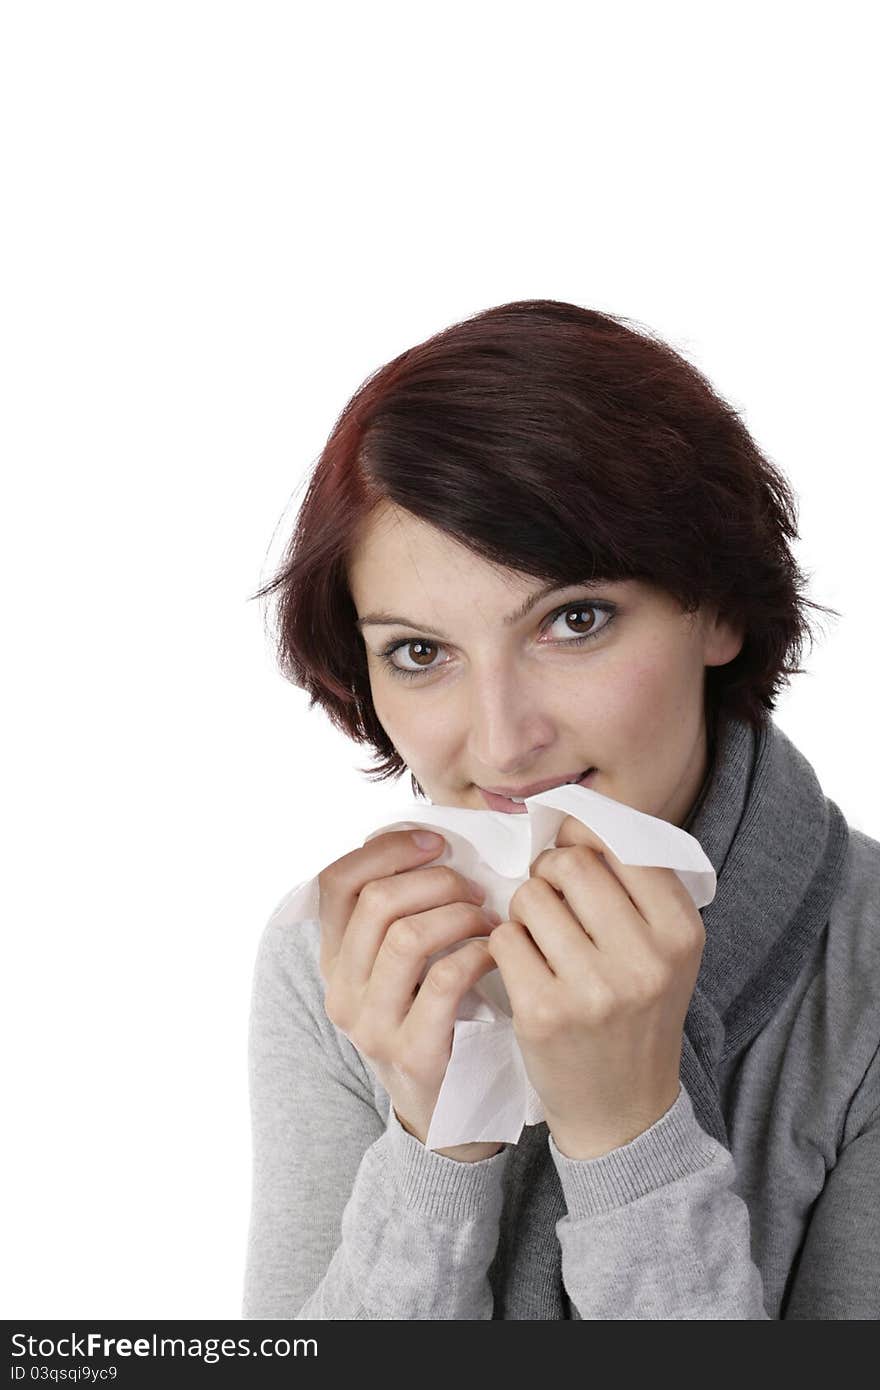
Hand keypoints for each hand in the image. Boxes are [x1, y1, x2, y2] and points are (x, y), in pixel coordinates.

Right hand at [316, 830, 504, 1161]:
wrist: (448, 1114)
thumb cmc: (438, 1020)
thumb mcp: (403, 968)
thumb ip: (402, 912)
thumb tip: (426, 840)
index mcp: (335, 961)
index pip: (337, 881)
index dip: (387, 849)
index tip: (435, 842)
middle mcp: (343, 992)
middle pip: (376, 902)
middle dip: (435, 880)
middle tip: (474, 887)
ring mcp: (373, 1026)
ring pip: (406, 936)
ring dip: (457, 914)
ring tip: (487, 918)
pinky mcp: (413, 1053)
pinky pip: (444, 981)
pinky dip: (477, 953)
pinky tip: (496, 951)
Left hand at [485, 815, 705, 1158]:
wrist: (623, 1113)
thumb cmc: (635, 1014)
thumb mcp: (662, 951)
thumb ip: (633, 888)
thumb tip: (571, 820)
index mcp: (681, 931)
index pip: (619, 844)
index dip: (583, 841)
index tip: (573, 859)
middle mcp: (646, 958)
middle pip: (570, 864)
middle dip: (546, 872)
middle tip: (547, 897)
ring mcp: (595, 988)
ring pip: (531, 897)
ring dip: (523, 910)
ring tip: (537, 938)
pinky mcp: (546, 1013)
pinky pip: (504, 939)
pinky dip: (504, 944)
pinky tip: (522, 968)